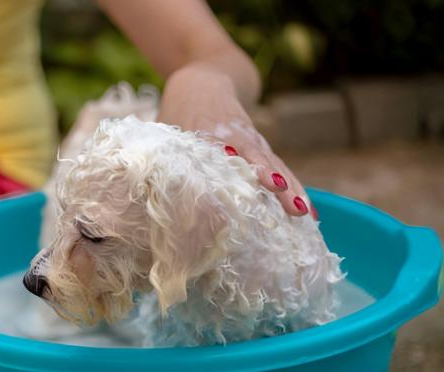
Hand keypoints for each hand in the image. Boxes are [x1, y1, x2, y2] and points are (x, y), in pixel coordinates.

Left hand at [157, 66, 314, 217]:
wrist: (203, 80)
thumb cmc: (179, 113)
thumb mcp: (166, 128)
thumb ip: (159, 155)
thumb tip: (141, 185)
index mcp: (207, 130)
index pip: (221, 149)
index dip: (230, 161)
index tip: (237, 173)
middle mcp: (234, 136)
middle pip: (256, 160)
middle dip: (271, 182)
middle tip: (287, 206)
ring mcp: (251, 141)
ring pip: (274, 166)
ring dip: (288, 190)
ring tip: (302, 213)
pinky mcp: (260, 147)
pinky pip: (280, 170)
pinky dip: (294, 189)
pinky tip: (308, 213)